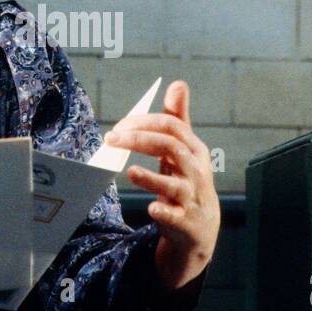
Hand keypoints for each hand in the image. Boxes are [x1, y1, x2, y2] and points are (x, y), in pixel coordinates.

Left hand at [104, 80, 218, 291]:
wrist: (200, 226)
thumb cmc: (187, 180)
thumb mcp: (185, 149)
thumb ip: (178, 118)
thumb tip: (177, 84)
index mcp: (194, 149)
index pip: (170, 126)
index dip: (143, 123)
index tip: (118, 126)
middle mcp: (196, 170)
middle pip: (170, 148)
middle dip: (139, 140)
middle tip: (111, 139)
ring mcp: (191, 196)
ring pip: (174, 185)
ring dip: (151, 178)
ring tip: (131, 172)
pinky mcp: (183, 221)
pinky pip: (174, 216)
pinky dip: (163, 212)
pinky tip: (151, 208)